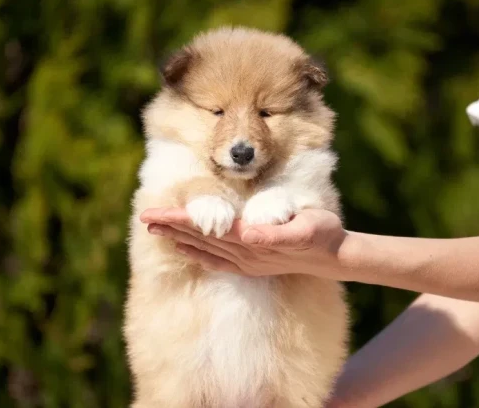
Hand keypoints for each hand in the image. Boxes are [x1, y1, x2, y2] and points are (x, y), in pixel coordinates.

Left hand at [139, 207, 348, 278]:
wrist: (333, 257)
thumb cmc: (322, 233)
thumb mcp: (306, 227)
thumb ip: (278, 232)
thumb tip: (249, 233)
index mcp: (252, 239)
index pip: (208, 227)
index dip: (180, 220)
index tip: (156, 214)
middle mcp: (244, 253)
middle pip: (200, 238)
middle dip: (171, 227)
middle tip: (144, 218)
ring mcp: (246, 261)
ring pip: (205, 249)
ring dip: (179, 239)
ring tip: (157, 231)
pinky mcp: (251, 264)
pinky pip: (217, 261)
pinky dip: (198, 254)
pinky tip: (185, 250)